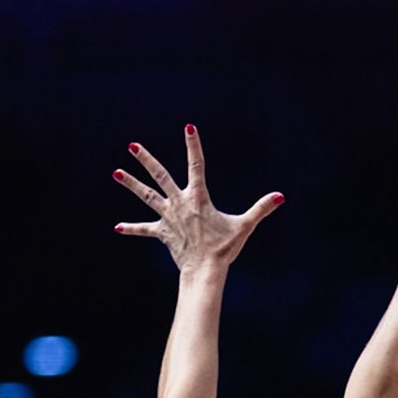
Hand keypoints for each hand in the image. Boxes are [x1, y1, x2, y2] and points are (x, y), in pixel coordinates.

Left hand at [114, 126, 281, 274]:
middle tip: (132, 146)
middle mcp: (179, 203)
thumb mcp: (245, 226)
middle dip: (146, 160)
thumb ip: (261, 209)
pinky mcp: (163, 232)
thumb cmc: (225, 248)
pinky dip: (133, 228)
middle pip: (160, 176)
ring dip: (131, 184)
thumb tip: (281, 197)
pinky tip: (118, 227)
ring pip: (147, 196)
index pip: (197, 165)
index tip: (188, 128)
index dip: (193, 145)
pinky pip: (145, 229)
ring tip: (116, 172)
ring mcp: (168, 217)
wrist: (205, 270)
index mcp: (198, 197)